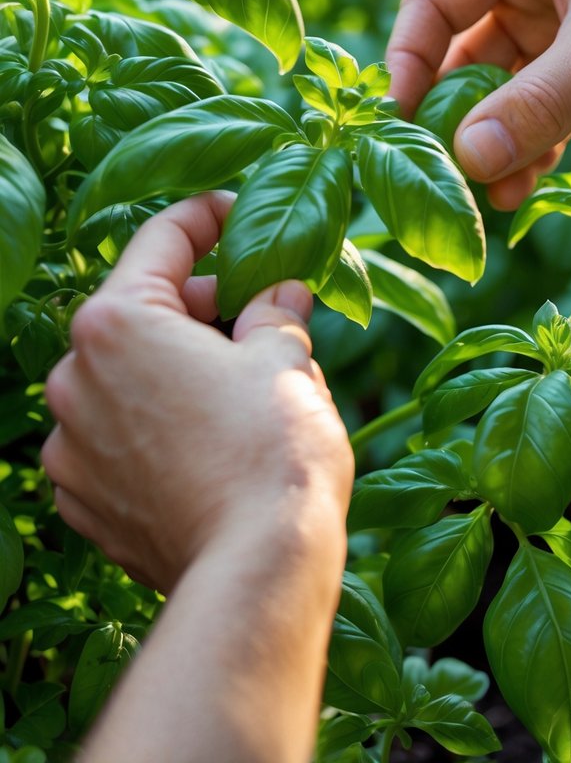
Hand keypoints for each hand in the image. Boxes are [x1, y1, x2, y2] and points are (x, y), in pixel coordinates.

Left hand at [42, 193, 352, 593]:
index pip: (163, 239)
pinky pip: (118, 435)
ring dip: (178, 368)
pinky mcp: (82, 497)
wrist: (255, 571)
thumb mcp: (285, 359)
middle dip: (202, 305)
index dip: (210, 216)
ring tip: (241, 386)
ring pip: (129, 377)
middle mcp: (74, 377)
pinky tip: (208, 440)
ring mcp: (71, 443)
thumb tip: (281, 292)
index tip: (242, 215)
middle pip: (142, 311)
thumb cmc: (273, 451)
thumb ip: (274, 311)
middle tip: (262, 308)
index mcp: (117, 323)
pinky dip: (157, 424)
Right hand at [387, 0, 570, 209]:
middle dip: (451, 118)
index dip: (408, 60)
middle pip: (454, 58)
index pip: (432, 2)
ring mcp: (540, 37)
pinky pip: (525, 121)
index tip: (400, 119)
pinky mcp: (565, 78)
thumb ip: (538, 102)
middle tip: (443, 172)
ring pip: (488, 99)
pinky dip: (521, 154)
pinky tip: (521, 190)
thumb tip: (469, 158)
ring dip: (487, 145)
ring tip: (492, 192)